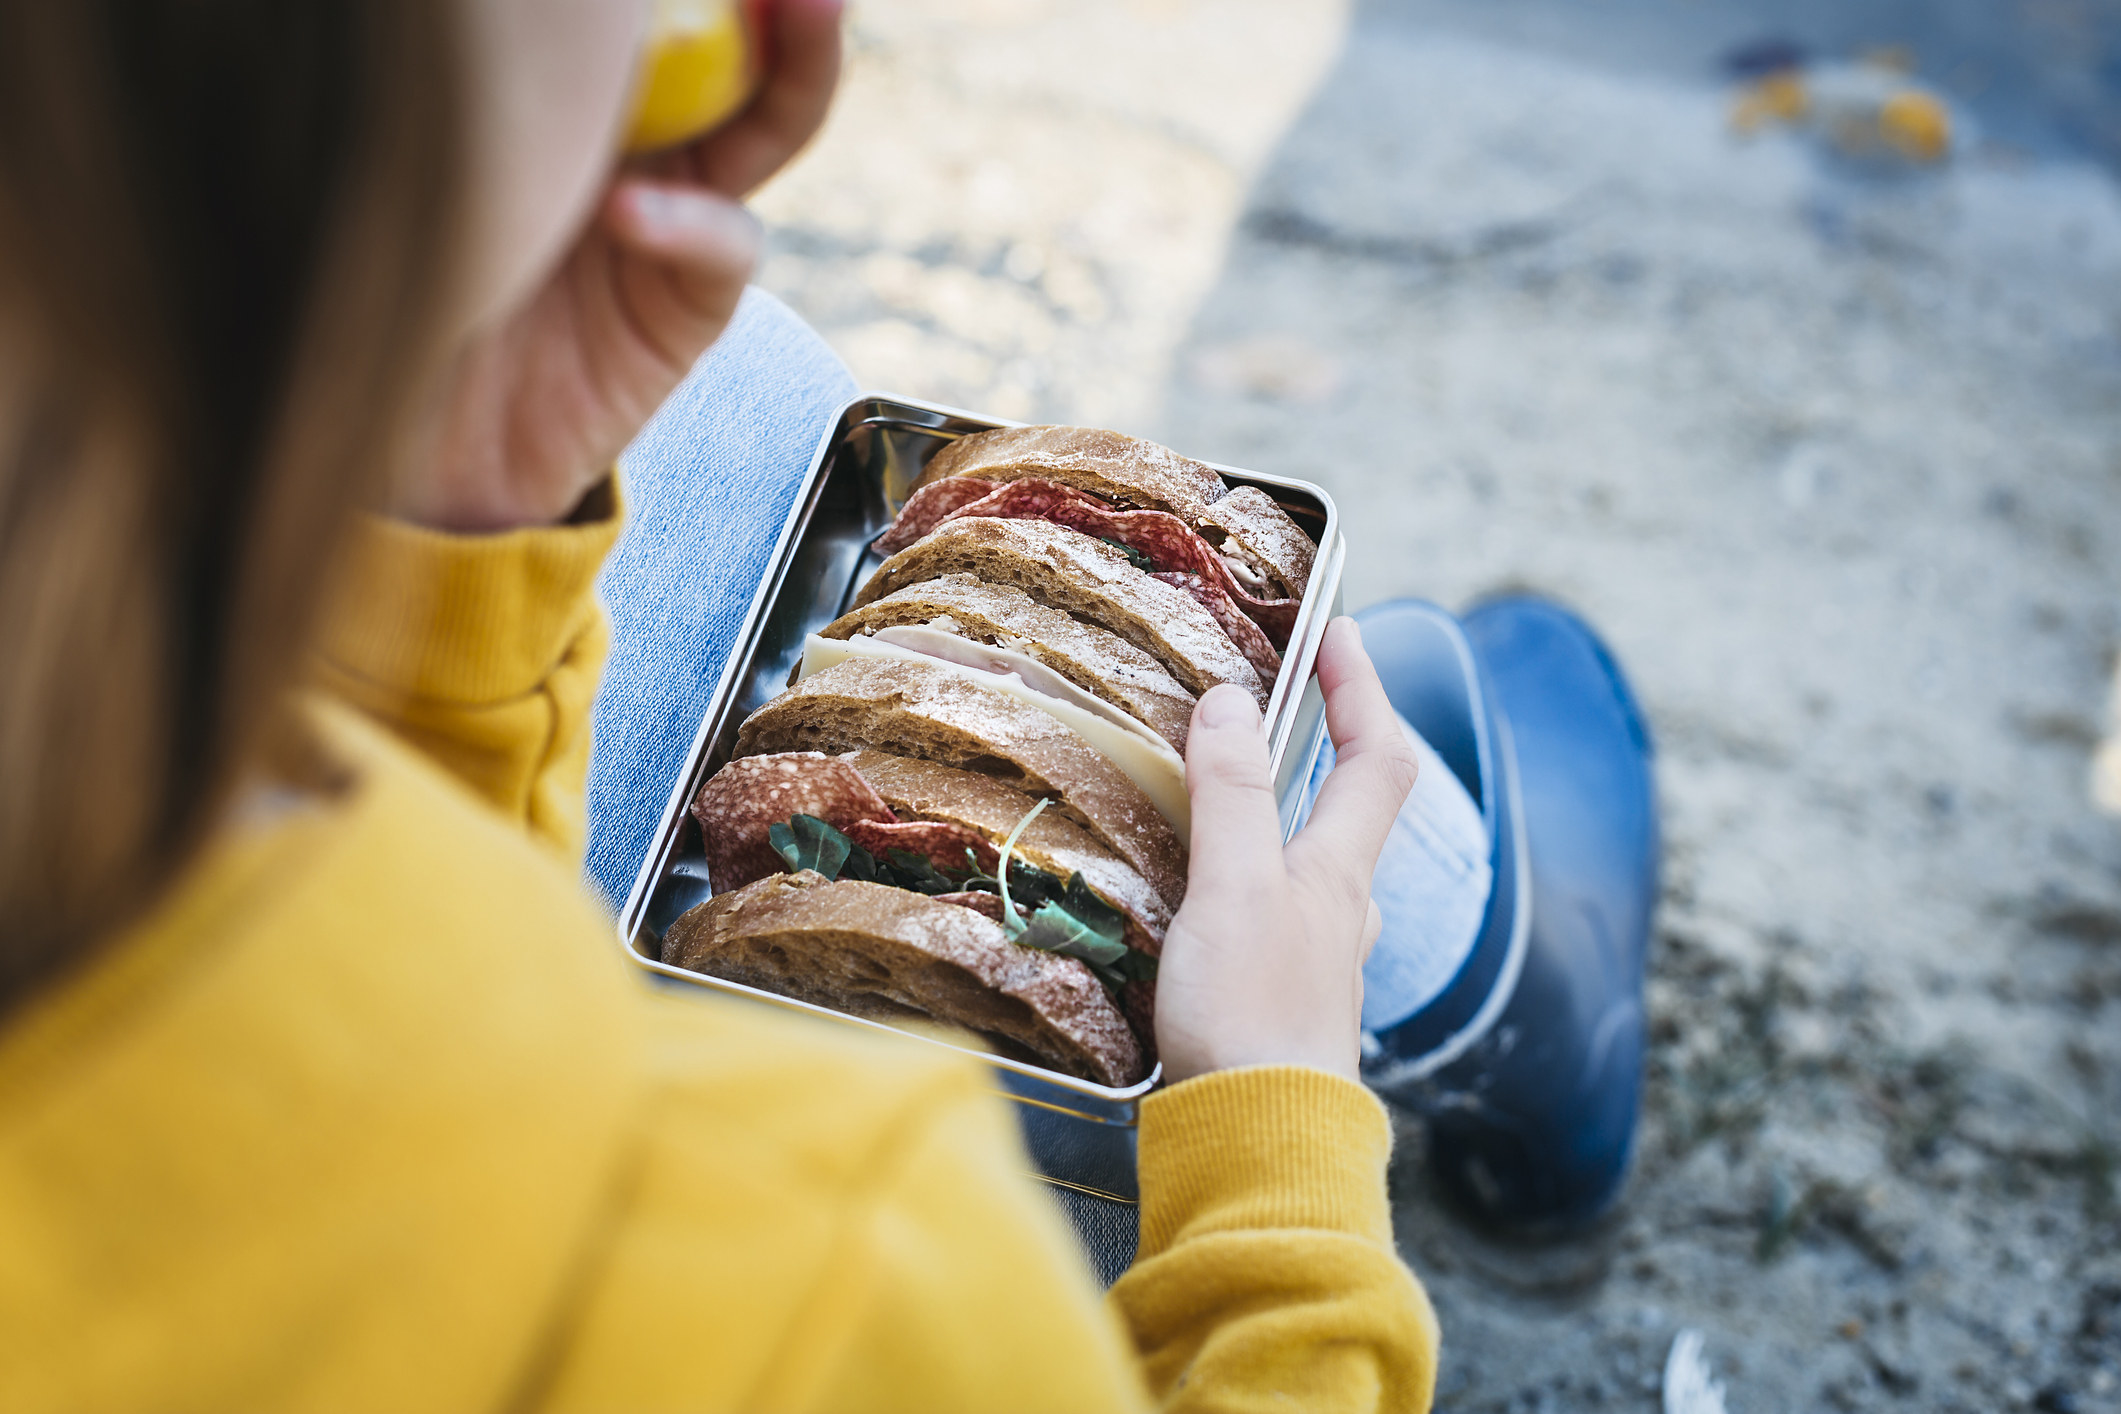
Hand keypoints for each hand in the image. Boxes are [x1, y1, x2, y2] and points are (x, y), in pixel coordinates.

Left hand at [401, 0, 843, 531]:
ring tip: (808, 13)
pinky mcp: (689, 304)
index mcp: (568, 90)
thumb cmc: (381, 284)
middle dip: (766, 4)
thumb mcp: (421, 156)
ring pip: (764, 126)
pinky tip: (629, 213)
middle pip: (727, 47)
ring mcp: (671, 215)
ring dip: (799, 69)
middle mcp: (630, 136)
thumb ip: (502, 92)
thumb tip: (527, 26)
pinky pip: (725, 245)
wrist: (407, 444)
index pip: (647, 20)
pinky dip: (692, 222)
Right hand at [1155, 617, 1418, 1083]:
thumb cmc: (1254, 1016)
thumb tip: (1232, 699)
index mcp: (1340, 872)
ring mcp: (1315, 963)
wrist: (1257, 1144)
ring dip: (1293, 816)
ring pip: (1320, 868)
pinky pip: (1279, 917)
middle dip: (1335, 745)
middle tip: (1293, 699)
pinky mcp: (1279, 1006)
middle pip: (1358, 811)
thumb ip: (1232, 794)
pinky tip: (1213, 898)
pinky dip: (1256, 881)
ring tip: (1237, 789)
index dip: (1365, 688)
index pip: (1378, 758)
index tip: (1339, 630)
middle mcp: (1342, 913)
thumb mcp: (1234, 887)